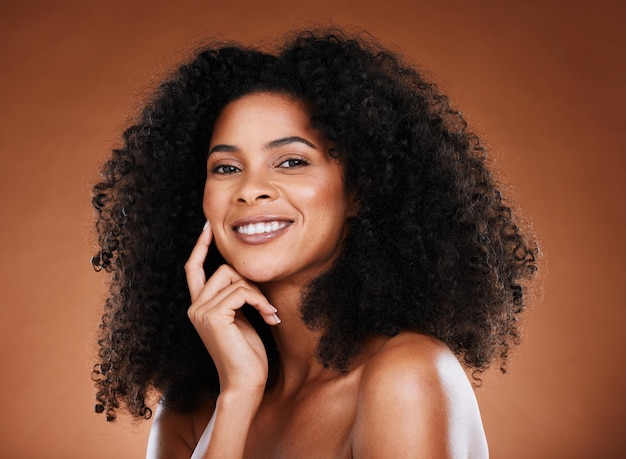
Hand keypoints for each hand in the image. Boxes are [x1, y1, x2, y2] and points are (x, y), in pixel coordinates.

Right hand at [185, 221, 280, 394]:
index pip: (193, 269)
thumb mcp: (241, 318)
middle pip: (223, 269)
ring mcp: (201, 311)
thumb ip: (236, 296)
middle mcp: (195, 307)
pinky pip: (242, 291)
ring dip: (259, 295)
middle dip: (250, 282)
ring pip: (235, 278)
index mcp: (199, 307)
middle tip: (266, 306)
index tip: (208, 227)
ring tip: (269, 315)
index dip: (200, 246)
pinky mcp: (213, 315)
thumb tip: (244, 275)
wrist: (245, 382)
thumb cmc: (247, 354)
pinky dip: (260, 301)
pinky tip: (269, 318)